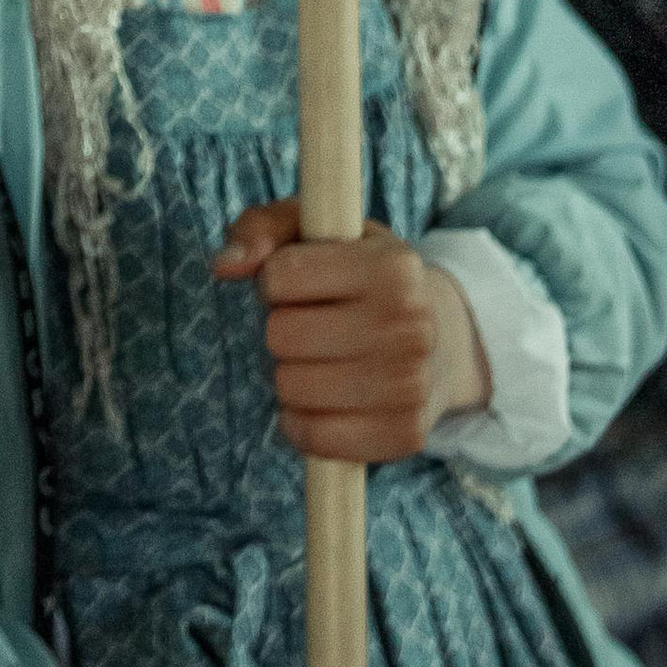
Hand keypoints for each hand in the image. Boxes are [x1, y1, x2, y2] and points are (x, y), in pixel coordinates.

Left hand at [215, 202, 489, 462]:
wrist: (441, 338)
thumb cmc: (358, 276)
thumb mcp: (316, 231)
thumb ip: (261, 230)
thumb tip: (225, 265)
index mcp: (394, 267)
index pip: (280, 276)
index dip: (275, 281)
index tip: (302, 284)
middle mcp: (412, 326)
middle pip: (281, 336)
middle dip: (281, 329)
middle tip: (312, 325)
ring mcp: (413, 386)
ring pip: (291, 388)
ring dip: (289, 375)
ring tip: (320, 359)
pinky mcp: (406, 435)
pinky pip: (313, 437)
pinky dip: (300, 422)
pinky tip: (320, 400)